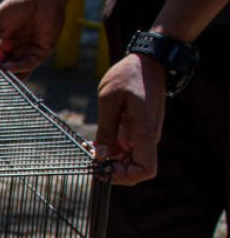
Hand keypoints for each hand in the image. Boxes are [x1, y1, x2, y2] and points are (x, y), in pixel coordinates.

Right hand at [0, 0, 70, 75]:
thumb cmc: (17, 4)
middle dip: (1, 75)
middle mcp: (20, 49)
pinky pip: (30, 63)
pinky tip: (10, 67)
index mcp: (7, 43)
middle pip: (9, 68)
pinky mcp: (43, 50)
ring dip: (10, 75)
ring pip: (20, 69)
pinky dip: (20, 67)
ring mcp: (31, 50)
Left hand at [94, 53, 166, 185]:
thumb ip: (106, 129)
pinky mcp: (137, 131)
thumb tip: (102, 156)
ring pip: (127, 161)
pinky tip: (96, 141)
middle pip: (134, 170)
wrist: (148, 61)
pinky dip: (111, 150)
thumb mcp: (110, 99)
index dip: (126, 176)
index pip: (146, 170)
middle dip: (112, 169)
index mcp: (144, 131)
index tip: (106, 166)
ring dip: (109, 160)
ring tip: (90, 148)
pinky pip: (125, 149)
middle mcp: (147, 137)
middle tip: (91, 157)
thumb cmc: (129, 75)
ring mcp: (143, 135)